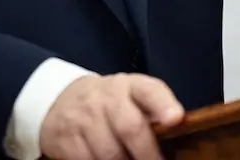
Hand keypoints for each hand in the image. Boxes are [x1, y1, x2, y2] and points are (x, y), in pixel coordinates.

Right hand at [38, 73, 184, 159]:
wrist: (61, 101)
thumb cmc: (110, 104)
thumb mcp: (131, 96)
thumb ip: (153, 112)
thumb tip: (177, 135)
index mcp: (130, 86)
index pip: (149, 90)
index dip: (163, 104)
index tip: (175, 118)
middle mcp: (106, 98)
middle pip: (130, 127)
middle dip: (147, 153)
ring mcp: (84, 118)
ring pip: (109, 153)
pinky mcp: (66, 138)